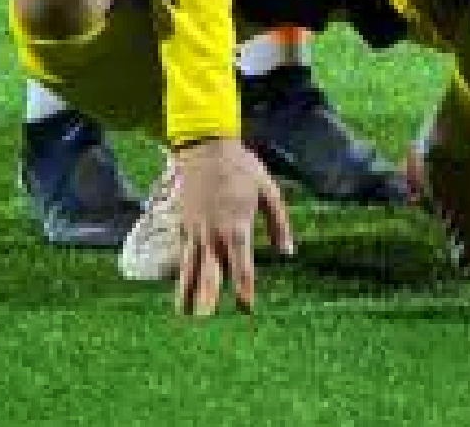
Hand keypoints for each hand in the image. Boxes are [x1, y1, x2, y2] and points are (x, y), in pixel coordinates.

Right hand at [165, 136, 292, 318]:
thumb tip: (288, 252)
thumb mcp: (269, 191)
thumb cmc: (242, 168)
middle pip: (210, 271)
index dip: (243, 287)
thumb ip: (279, 223)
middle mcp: (213, 232)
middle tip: (206, 321)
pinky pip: (183, 255)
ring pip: (190, 267)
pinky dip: (181, 274)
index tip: (246, 307)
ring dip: (188, 292)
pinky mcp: (184, 226)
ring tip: (185, 315)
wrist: (204, 148)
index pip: (241, 264)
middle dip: (208, 296)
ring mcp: (195, 230)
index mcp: (237, 225)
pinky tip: (181, 290)